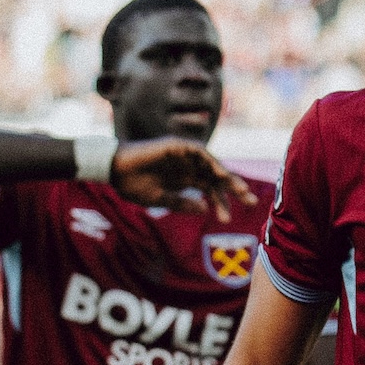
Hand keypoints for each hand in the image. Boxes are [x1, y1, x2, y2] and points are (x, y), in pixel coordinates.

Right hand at [110, 138, 257, 222]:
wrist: (113, 171)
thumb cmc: (133, 186)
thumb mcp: (161, 200)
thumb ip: (182, 204)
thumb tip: (205, 209)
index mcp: (185, 180)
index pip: (210, 190)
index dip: (221, 203)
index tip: (227, 219)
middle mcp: (188, 167)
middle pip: (217, 177)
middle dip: (234, 188)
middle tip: (251, 201)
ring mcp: (184, 155)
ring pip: (212, 165)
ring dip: (226, 176)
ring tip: (240, 189)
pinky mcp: (177, 145)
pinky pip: (200, 152)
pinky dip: (211, 162)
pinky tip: (219, 174)